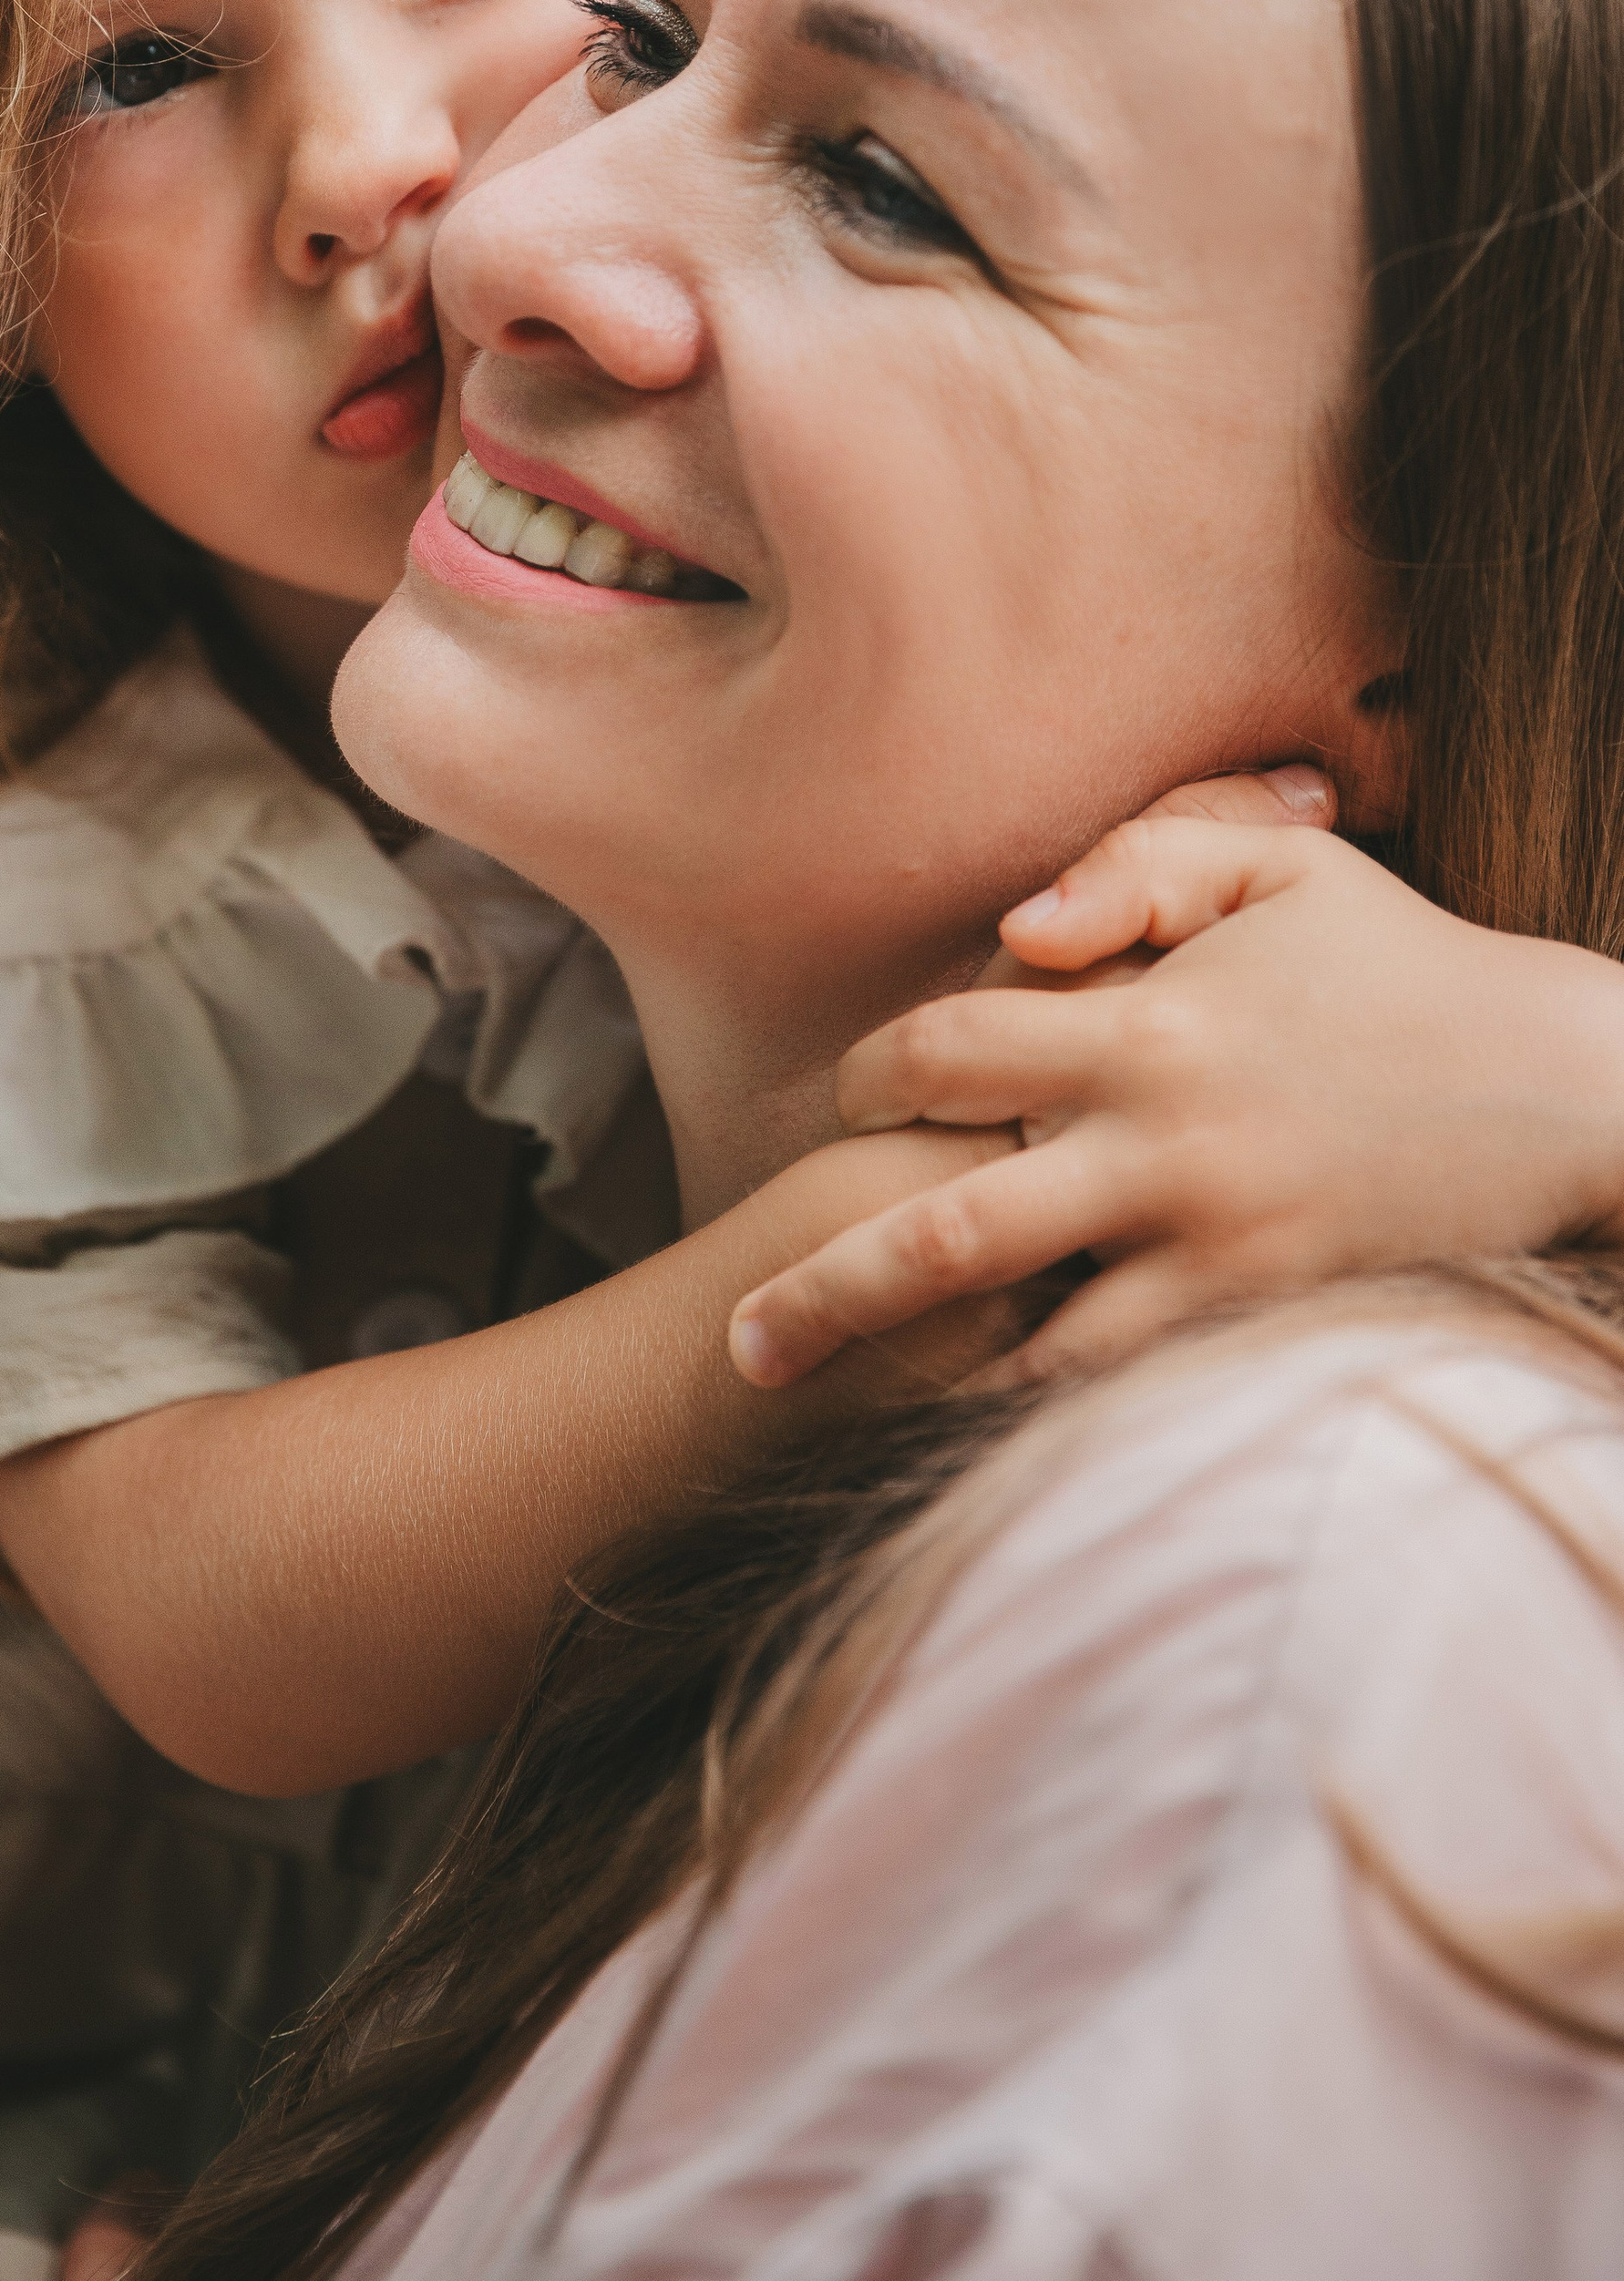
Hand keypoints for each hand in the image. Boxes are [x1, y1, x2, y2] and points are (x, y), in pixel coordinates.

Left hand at [728, 771, 1623, 1388]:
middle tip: (740, 1342)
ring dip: (922, 1373)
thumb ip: (1136, 865)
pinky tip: (972, 1415)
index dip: (869, 1075)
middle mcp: (1160, 1148)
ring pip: (1027, 1339)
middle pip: (944, 1234)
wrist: (1565, 1087)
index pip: (944, 1052)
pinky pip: (1124, 1376)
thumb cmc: (1406, 963)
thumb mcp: (1283, 865)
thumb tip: (1010, 930)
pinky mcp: (1262, 1313)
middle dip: (827, 1289)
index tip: (848, 1097)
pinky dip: (1041, 1399)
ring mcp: (1212, 1246)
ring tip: (833, 1407)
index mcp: (1146, 1024)